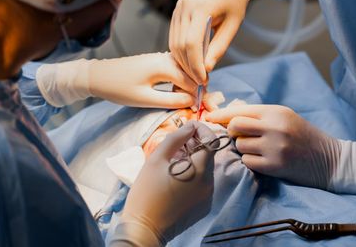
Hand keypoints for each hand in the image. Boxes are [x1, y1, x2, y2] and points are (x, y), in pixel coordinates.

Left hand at [88, 52, 196, 107]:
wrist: (97, 76)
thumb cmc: (119, 88)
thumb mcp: (146, 99)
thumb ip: (172, 100)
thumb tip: (192, 101)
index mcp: (165, 65)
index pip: (192, 80)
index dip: (197, 95)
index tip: (198, 109)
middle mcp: (166, 57)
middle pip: (190, 73)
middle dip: (195, 88)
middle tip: (194, 105)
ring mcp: (161, 56)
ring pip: (183, 70)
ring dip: (187, 84)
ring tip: (184, 100)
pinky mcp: (156, 59)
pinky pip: (175, 68)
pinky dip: (178, 79)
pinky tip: (174, 90)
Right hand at [122, 121, 215, 243]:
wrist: (144, 229)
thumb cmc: (146, 192)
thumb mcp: (156, 159)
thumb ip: (175, 139)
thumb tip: (189, 126)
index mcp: (200, 170)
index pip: (211, 141)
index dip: (202, 130)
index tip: (189, 126)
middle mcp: (209, 183)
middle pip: (209, 155)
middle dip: (197, 144)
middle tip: (179, 141)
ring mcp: (208, 196)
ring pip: (206, 169)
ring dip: (195, 159)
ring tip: (175, 158)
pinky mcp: (203, 206)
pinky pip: (203, 184)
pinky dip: (194, 175)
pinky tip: (177, 176)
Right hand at [169, 0, 248, 84]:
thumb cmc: (235, 2)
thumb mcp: (233, 26)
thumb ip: (219, 47)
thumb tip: (207, 70)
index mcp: (201, 8)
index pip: (191, 43)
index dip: (195, 65)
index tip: (202, 80)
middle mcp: (185, 7)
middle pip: (180, 45)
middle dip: (188, 66)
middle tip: (200, 81)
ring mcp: (178, 8)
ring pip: (174, 42)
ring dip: (182, 61)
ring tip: (196, 74)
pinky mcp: (176, 10)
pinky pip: (174, 36)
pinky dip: (180, 51)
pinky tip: (190, 62)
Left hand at [206, 104, 337, 188]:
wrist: (328, 159)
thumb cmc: (303, 135)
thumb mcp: (285, 116)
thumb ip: (259, 115)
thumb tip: (228, 114)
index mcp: (276, 111)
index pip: (240, 110)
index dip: (221, 115)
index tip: (209, 118)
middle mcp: (274, 127)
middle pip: (235, 126)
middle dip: (232, 131)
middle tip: (239, 136)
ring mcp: (274, 147)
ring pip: (239, 145)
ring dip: (243, 148)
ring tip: (258, 149)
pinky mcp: (274, 166)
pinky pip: (247, 162)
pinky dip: (250, 161)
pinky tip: (262, 159)